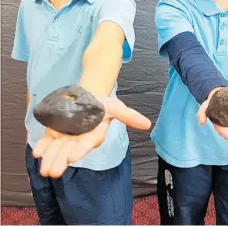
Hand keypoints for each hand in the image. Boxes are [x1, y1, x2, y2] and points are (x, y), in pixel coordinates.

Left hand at [33, 97, 150, 177]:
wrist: (87, 97)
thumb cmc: (103, 104)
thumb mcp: (116, 107)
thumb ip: (129, 116)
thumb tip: (148, 124)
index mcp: (94, 135)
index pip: (87, 144)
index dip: (81, 149)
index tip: (73, 156)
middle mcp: (79, 139)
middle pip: (69, 150)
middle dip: (61, 161)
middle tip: (53, 172)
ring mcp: (66, 136)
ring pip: (58, 149)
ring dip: (50, 158)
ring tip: (44, 169)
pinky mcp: (56, 132)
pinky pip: (49, 140)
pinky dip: (43, 146)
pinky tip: (38, 152)